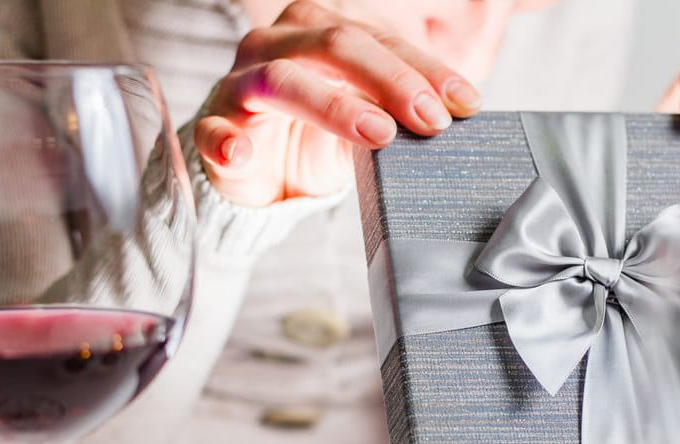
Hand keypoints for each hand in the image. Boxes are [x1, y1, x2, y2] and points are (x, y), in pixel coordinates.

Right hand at [193, 0, 481, 206]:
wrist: (264, 176)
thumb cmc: (317, 137)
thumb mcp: (368, 120)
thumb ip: (400, 112)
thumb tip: (457, 115)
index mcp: (319, 32)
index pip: (378, 40)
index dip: (424, 70)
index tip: (465, 103)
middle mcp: (278, 46)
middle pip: (334, 45)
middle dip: (391, 81)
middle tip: (432, 119)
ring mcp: (241, 85)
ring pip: (282, 80)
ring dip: (333, 107)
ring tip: (378, 135)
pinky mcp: (215, 127)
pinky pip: (214, 130)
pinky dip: (226, 141)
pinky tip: (242, 154)